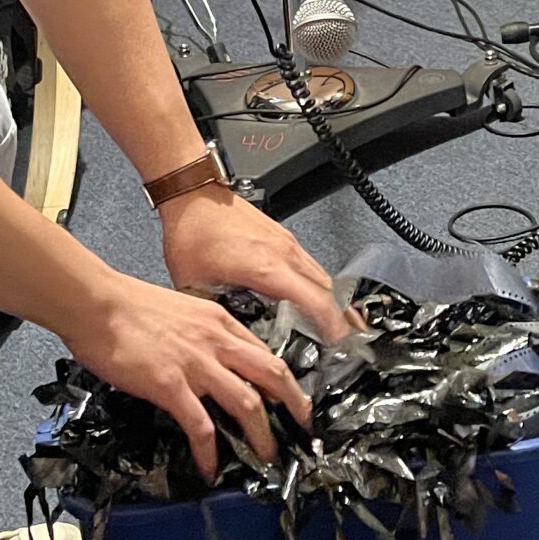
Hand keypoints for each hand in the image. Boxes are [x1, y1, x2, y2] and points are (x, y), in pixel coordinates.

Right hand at [65, 271, 311, 481]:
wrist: (96, 303)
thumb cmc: (129, 306)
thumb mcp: (182, 310)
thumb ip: (203, 332)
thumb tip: (212, 356)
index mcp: (220, 321)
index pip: (266, 351)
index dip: (286, 379)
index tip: (294, 399)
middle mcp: (217, 341)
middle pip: (273, 375)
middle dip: (295, 405)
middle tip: (304, 429)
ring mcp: (196, 364)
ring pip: (247, 404)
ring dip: (262, 436)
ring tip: (267, 458)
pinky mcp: (170, 385)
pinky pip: (201, 426)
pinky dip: (210, 452)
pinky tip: (210, 469)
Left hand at [160, 184, 344, 339]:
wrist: (194, 196)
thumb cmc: (194, 231)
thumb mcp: (196, 284)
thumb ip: (217, 314)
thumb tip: (224, 334)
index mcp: (266, 268)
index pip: (314, 300)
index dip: (331, 325)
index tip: (338, 343)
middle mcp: (283, 253)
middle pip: (327, 289)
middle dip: (341, 318)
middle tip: (345, 342)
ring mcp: (286, 243)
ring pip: (322, 275)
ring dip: (332, 301)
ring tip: (336, 325)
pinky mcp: (282, 236)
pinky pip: (310, 264)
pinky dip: (318, 285)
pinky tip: (312, 297)